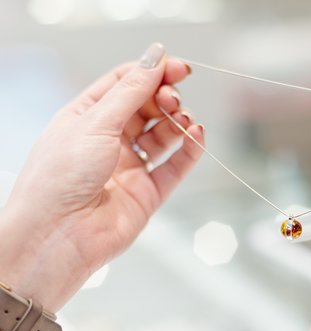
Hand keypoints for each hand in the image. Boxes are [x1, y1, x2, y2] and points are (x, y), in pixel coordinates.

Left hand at [0, 43, 203, 312]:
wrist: (56, 237)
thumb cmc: (59, 179)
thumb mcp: (95, 123)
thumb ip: (132, 91)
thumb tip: (156, 56)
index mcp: (87, 117)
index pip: (125, 84)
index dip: (152, 72)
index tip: (178, 66)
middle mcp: (109, 140)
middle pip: (147, 108)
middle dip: (165, 97)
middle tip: (174, 97)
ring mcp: (130, 166)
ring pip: (164, 135)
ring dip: (178, 122)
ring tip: (184, 117)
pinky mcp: (148, 192)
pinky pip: (175, 166)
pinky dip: (190, 150)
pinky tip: (196, 135)